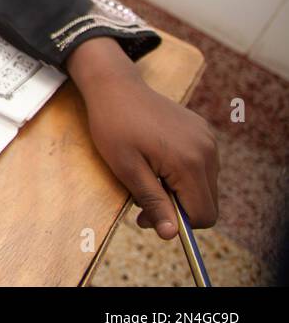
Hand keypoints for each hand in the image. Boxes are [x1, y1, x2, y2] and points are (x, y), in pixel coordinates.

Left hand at [67, 36, 218, 239]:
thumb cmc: (114, 126)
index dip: (178, 223)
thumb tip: (170, 235)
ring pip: (204, 186)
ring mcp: (208, 139)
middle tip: (141, 197)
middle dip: (177, 207)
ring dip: (179, 190)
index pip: (204, 214)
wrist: (116, 87)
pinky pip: (202, 166)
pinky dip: (183, 172)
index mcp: (190, 163)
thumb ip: (153, 202)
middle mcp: (207, 151)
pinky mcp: (204, 131)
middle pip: (206, 202)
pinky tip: (157, 158)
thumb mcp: (126, 169)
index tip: (147, 215)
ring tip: (147, 173)